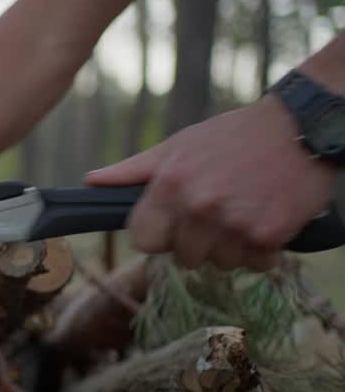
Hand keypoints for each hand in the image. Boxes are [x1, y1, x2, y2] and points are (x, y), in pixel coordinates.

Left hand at [84, 94, 335, 271]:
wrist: (301, 126)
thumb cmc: (234, 136)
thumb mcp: (178, 146)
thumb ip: (132, 171)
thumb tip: (91, 181)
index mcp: (170, 185)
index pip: (143, 241)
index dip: (158, 235)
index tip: (173, 223)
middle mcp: (198, 207)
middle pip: (182, 258)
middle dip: (197, 241)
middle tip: (217, 212)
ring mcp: (234, 224)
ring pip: (218, 264)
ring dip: (230, 247)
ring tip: (242, 212)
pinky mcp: (269, 235)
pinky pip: (254, 264)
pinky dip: (261, 249)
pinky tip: (264, 219)